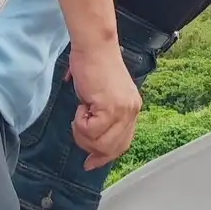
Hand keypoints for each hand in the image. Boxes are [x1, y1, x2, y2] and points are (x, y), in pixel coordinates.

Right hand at [66, 43, 143, 169]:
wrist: (94, 46)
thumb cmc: (94, 65)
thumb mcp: (104, 95)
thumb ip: (104, 116)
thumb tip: (92, 141)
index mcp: (132, 109)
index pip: (123, 143)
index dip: (105, 156)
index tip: (91, 163)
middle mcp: (132, 111)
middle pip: (111, 148)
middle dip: (89, 145)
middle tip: (78, 127)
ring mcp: (123, 110)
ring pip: (99, 143)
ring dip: (82, 133)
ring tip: (80, 113)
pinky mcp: (109, 107)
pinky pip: (89, 130)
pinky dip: (79, 122)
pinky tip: (81, 105)